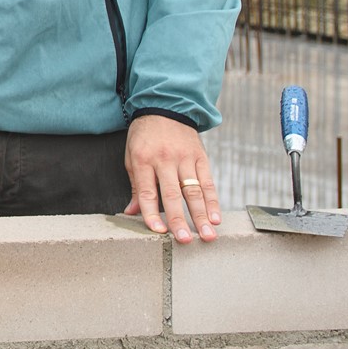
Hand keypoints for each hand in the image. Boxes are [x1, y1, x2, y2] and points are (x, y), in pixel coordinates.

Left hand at [121, 115, 219, 243]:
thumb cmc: (144, 138)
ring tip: (207, 236)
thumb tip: (131, 213)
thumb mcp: (132, 157)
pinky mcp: (200, 158)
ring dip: (201, 216)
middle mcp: (164, 160)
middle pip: (172, 194)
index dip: (151, 213)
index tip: (157, 231)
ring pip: (193, 191)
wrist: (165, 108)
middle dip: (179, 219)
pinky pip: (208, 182)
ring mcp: (184, 159)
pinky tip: (216, 218)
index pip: (146, 192)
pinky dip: (213, 201)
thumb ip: (135, 187)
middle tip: (185, 240)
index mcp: (143, 160)